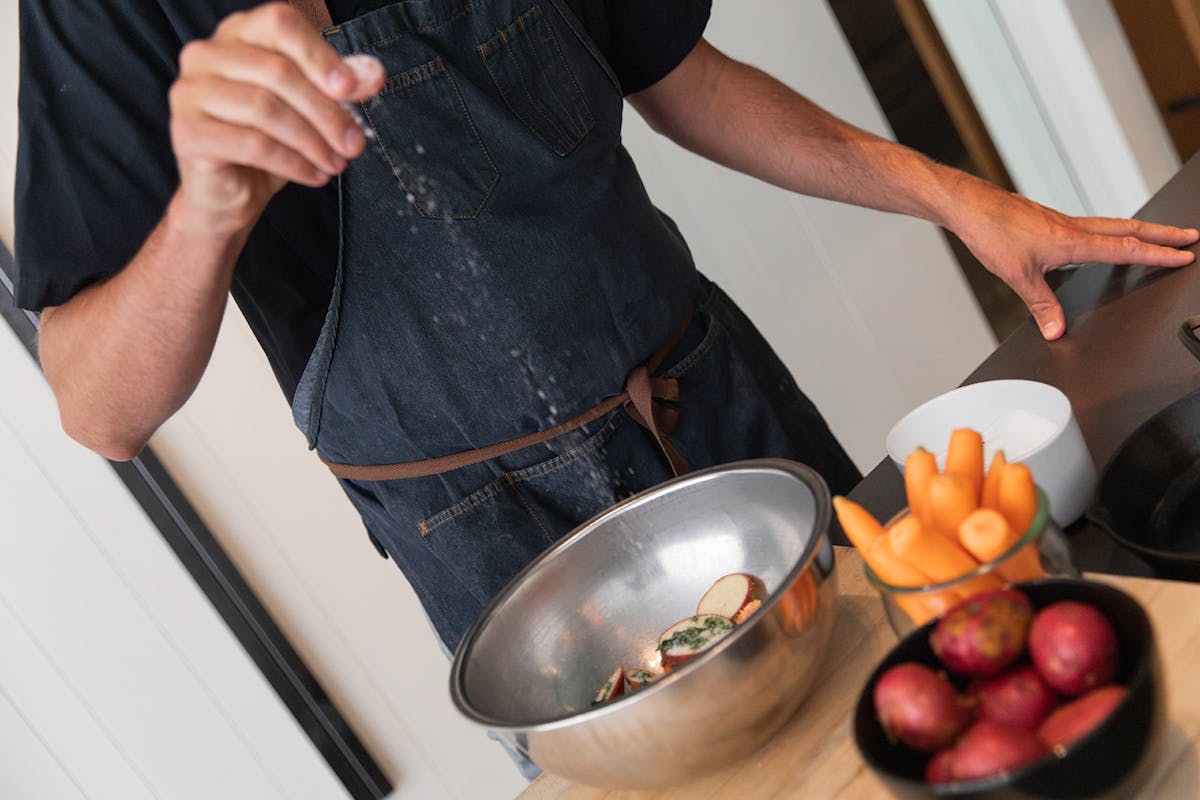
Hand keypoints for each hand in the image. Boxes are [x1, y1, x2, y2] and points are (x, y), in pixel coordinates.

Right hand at [168, 2, 385, 231]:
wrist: (229, 194)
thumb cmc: (268, 144)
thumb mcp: (310, 111)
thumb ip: (338, 88)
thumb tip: (374, 75)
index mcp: (237, 34)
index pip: (281, 23)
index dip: (320, 55)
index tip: (351, 89)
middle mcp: (206, 54)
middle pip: (279, 71)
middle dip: (326, 112)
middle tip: (354, 144)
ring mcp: (190, 91)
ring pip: (266, 108)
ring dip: (312, 141)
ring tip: (336, 163)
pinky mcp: (188, 132)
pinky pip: (253, 144)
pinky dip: (293, 162)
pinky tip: (315, 175)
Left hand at [951, 182, 1198, 339]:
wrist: (971, 207)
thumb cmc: (991, 232)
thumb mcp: (1017, 276)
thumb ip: (1041, 305)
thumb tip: (1056, 329)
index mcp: (1073, 241)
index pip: (1126, 248)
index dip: (1157, 253)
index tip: (1184, 254)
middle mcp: (1073, 228)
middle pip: (1129, 229)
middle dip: (1162, 234)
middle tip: (1189, 236)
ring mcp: (1062, 223)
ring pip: (1111, 225)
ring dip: (1139, 231)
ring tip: (1158, 236)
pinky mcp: (1050, 222)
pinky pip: (1091, 226)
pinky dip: (1109, 231)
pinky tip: (1103, 241)